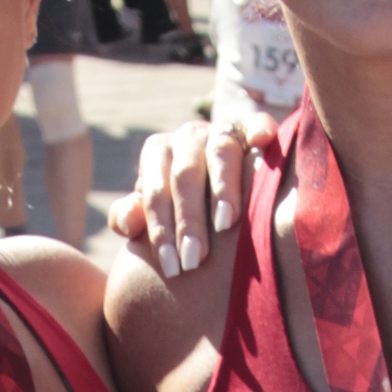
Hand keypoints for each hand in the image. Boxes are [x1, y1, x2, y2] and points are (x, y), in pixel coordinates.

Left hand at [111, 114, 278, 279]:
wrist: (214, 178)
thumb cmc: (178, 207)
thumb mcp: (152, 213)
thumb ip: (129, 218)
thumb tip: (128, 222)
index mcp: (158, 152)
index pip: (155, 193)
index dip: (161, 230)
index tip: (174, 268)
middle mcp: (187, 137)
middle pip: (185, 175)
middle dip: (189, 220)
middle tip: (195, 259)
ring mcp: (220, 130)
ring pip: (220, 152)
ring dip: (222, 188)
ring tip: (225, 224)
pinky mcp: (251, 126)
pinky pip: (256, 123)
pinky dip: (260, 129)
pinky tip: (263, 142)